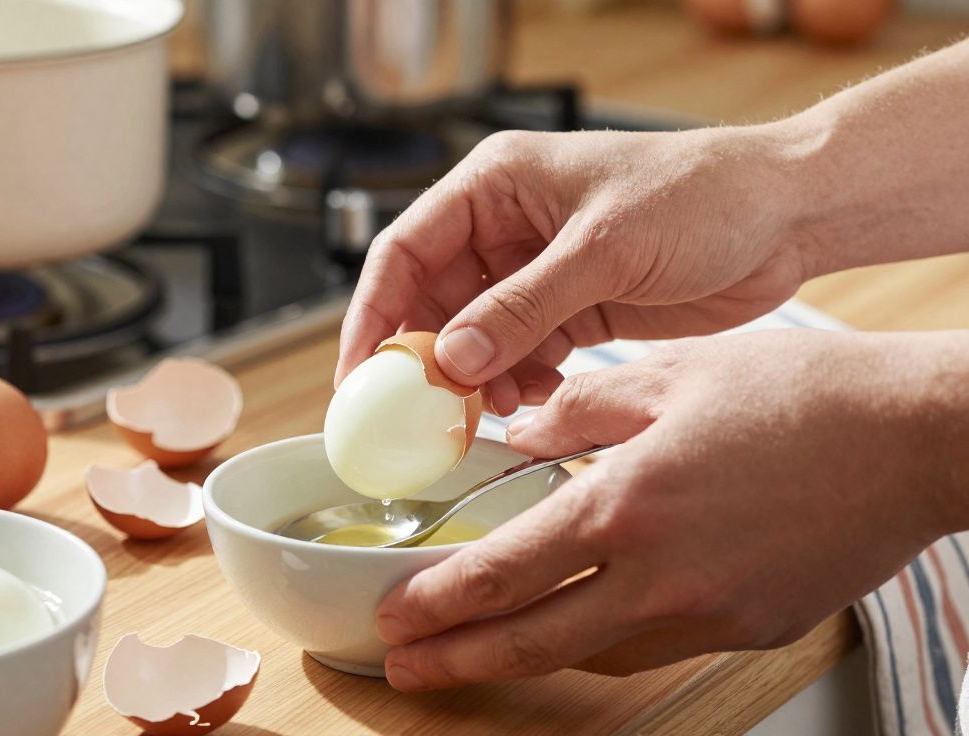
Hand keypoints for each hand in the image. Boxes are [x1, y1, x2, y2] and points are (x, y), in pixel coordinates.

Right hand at [335, 124, 819, 413]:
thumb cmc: (702, 194)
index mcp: (495, 186)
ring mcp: (537, 274)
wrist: (787, 216)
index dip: (373, 316)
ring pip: (474, 339)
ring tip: (490, 414)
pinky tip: (538, 404)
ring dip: (475, 382)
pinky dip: (519, 387)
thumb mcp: (604, 248)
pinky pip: (520, 358)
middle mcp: (505, 230)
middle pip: (432, 304)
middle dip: (426, 362)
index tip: (358, 377)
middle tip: (420, 418)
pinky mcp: (571, 310)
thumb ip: (523, 307)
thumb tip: (451, 359)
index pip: (404, 252)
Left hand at [374, 329, 968, 689]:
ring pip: (592, 655)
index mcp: (625, 508)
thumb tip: (519, 435)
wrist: (911, 440)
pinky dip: (606, 638)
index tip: (394, 618)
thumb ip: (575, 412)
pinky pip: (655, 645)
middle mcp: (660, 579)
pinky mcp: (748, 629)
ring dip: (530, 655)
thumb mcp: (666, 377)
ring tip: (484, 647)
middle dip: (457, 661)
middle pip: (532, 643)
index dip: (436, 604)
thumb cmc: (799, 397)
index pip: (501, 576)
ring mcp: (708, 616)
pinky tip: (588, 617)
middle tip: (407, 670)